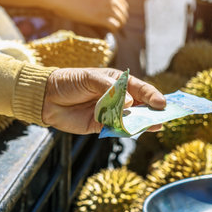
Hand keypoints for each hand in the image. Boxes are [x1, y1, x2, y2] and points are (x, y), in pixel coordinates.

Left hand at [42, 68, 165, 133]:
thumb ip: (110, 89)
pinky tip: (136, 132)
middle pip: (140, 105)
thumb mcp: (90, 79)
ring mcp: (110, 112)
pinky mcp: (101, 126)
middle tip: (165, 117)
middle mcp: (117, 97)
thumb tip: (128, 102)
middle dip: (152, 110)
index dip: (152, 95)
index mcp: (117, 82)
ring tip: (155, 126)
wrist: (46, 98)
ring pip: (131, 118)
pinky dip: (126, 131)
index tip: (162, 104)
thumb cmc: (69, 81)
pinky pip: (117, 129)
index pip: (140, 88)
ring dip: (142, 122)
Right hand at [51, 0, 128, 30]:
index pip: (123, 3)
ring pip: (121, 20)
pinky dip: (113, 30)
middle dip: (120, 20)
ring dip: (117, 26)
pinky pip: (114, 26)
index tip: (116, 18)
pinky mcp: (101, 17)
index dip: (121, 12)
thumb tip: (100, 8)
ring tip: (111, 29)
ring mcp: (106, 7)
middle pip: (124, 13)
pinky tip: (109, 32)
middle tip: (114, 26)